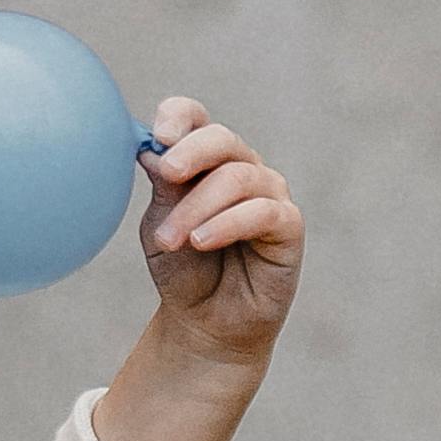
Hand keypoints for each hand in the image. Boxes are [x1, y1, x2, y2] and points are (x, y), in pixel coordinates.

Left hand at [132, 98, 303, 358]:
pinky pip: (263, 212)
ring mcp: (269, 194)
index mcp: (205, 161)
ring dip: (198, 206)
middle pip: (221, 139)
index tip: (157, 134)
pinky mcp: (289, 226)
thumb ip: (162, 188)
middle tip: (166, 174)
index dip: (179, 116)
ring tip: (169, 240)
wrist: (205, 324)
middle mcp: (241, 169)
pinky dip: (228, 223)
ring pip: (238, 177)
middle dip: (191, 153)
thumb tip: (151, 149)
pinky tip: (201, 241)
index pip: (196, 119)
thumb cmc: (183, 270)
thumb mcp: (160, 226)